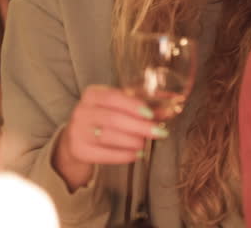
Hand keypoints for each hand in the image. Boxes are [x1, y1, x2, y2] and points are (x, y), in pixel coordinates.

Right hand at [53, 85, 168, 190]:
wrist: (79, 138)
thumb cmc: (106, 117)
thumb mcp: (121, 106)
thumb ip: (145, 104)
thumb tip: (172, 104)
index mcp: (92, 94)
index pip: (113, 97)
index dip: (133, 105)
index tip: (151, 114)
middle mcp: (82, 111)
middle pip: (113, 119)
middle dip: (139, 126)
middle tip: (159, 132)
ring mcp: (78, 132)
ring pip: (108, 136)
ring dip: (132, 141)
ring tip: (146, 143)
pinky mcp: (79, 150)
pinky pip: (103, 154)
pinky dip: (123, 155)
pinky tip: (137, 155)